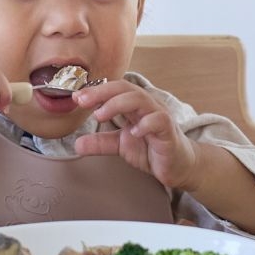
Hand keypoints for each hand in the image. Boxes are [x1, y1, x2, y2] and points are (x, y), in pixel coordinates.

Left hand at [71, 80, 198, 188]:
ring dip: (118, 104)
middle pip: (125, 89)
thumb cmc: (152, 149)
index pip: (114, 90)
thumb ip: (101, 142)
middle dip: (102, 92)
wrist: (178, 166)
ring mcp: (159, 117)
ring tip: (100, 115)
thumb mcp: (121, 145)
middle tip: (82, 101)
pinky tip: (133, 132)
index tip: (76, 98)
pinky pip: (159, 121)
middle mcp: (147, 107)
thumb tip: (77, 144)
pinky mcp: (169, 132)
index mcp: (134, 106)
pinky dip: (145, 124)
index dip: (95, 91)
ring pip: (141, 99)